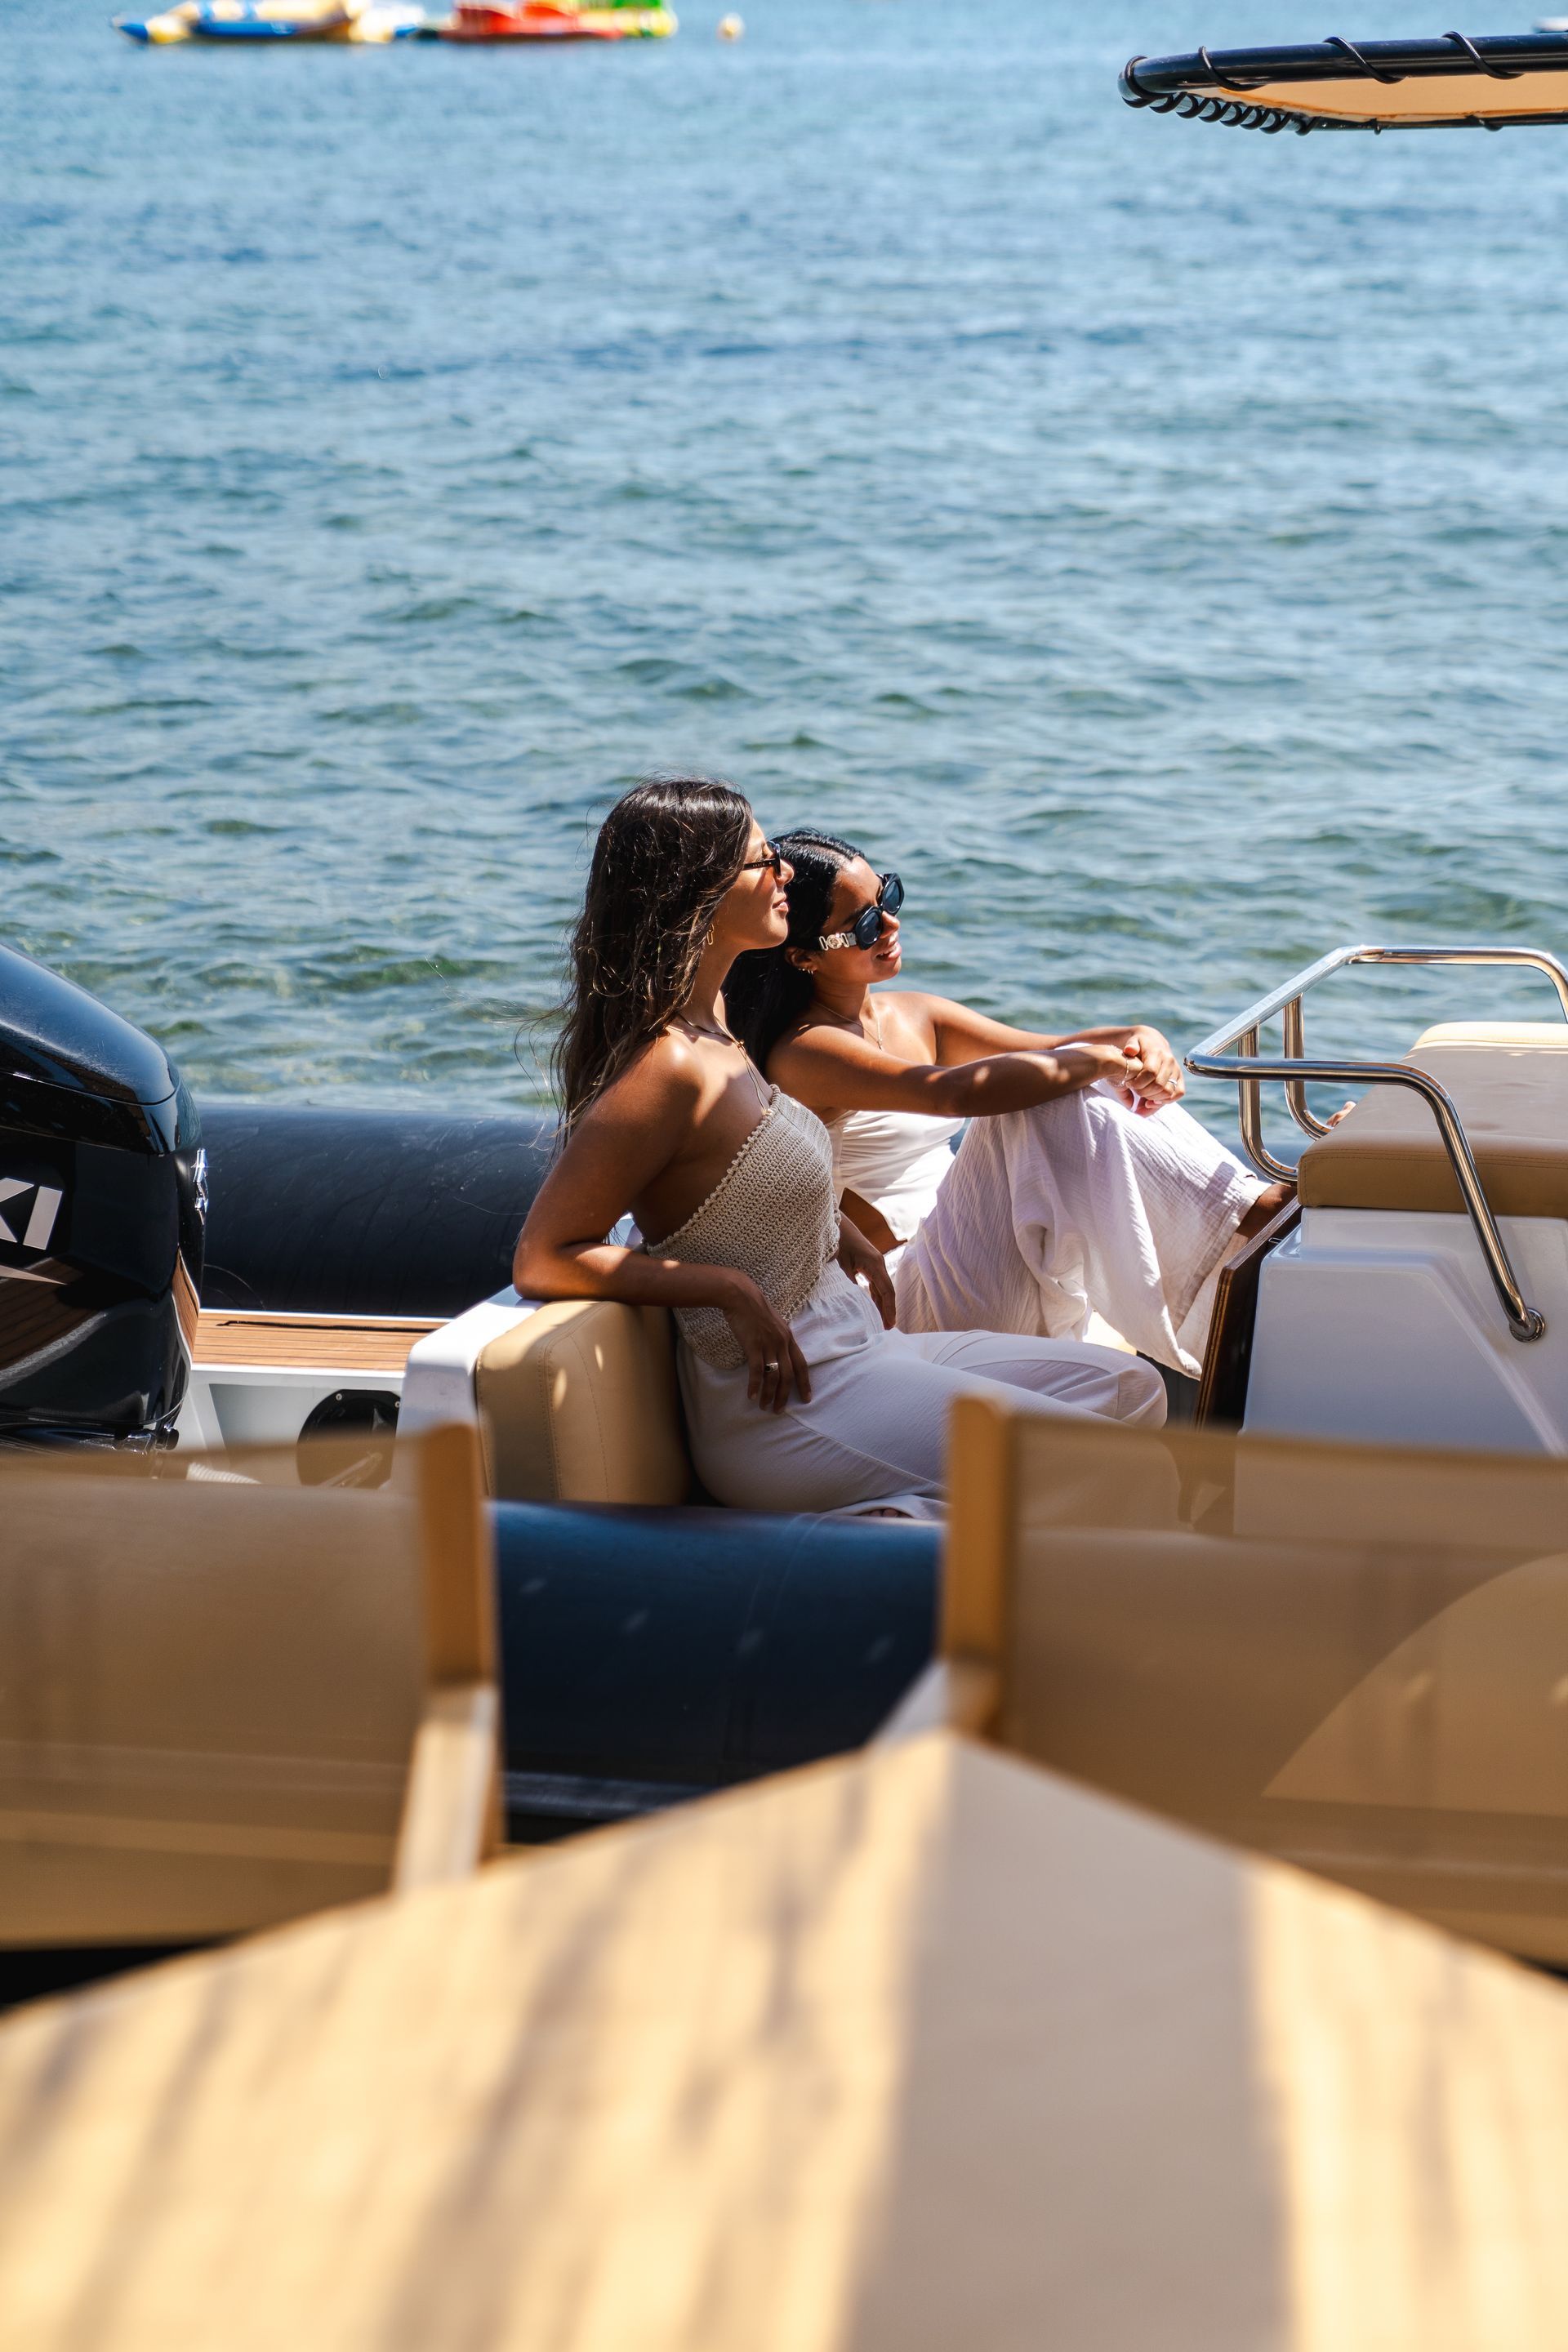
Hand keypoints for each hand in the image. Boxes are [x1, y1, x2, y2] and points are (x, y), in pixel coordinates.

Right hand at [720, 1273, 811, 1412]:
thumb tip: (776, 1355)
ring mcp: (769, 1344)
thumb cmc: (754, 1309)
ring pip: (774, 1376)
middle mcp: (782, 1343)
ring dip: (769, 1394)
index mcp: (789, 1337)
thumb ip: (777, 1339)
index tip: (807, 1398)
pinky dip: (755, 1386)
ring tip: (765, 1407)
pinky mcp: (754, 1345)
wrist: (741, 1296)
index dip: (805, 1383)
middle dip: (785, 1395)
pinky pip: (757, 1371)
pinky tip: (752, 1396)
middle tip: (780, 1410)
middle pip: (788, 1375)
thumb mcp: (773, 1324)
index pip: (801, 1364)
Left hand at [837, 1213, 896, 1329]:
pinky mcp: (866, 1263)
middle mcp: (877, 1263)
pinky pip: (874, 1283)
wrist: (832, 1221)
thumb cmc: (837, 1240)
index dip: (889, 1309)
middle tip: (886, 1330)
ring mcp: (873, 1263)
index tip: (890, 1324)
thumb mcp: (840, 1264)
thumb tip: (851, 1304)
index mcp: (874, 1263)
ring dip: (881, 1304)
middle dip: (887, 1310)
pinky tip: (873, 1308)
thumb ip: (846, 1284)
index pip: (886, 1290)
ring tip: (881, 1323)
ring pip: (880, 1288)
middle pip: (886, 1291)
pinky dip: (874, 1296)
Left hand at [1115, 1026, 1183, 1114]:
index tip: (1129, 1084)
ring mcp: (1176, 1070)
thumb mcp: (1132, 1042)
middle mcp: (1169, 1061)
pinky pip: (1179, 1093)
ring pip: (1168, 1092)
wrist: (1153, 1041)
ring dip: (1153, 1100)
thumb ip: (1131, 1046)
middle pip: (1159, 1085)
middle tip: (1135, 1091)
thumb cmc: (1139, 1045)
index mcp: (1157, 1053)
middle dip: (1143, 1092)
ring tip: (1142, 1099)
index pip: (1150, 1073)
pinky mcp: (1180, 1077)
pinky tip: (1153, 1102)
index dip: (1138, 1083)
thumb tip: (1130, 1051)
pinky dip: (1166, 1101)